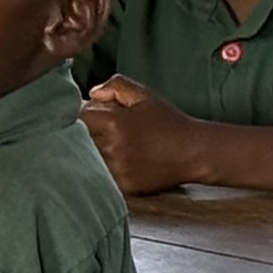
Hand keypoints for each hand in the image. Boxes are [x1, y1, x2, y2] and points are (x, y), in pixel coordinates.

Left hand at [79, 76, 206, 193]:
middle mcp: (112, 148)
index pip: (79, 117)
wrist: (193, 152)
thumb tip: (92, 94)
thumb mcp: (144, 95)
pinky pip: (102, 177)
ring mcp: (117, 170)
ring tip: (111, 147)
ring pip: (88, 160)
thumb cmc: (168, 122)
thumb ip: (116, 86)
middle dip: (85, 134)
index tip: (92, 116)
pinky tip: (118, 162)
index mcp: (114, 123)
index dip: (83, 114)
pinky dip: (104, 170)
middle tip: (99, 131)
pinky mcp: (124, 187)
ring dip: (92, 153)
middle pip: (79, 140)